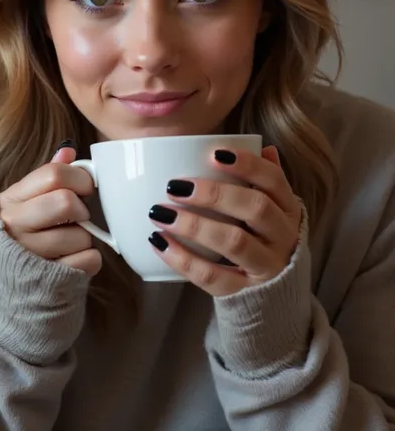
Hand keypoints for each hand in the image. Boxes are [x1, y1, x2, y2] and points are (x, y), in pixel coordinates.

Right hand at [0, 144, 101, 274]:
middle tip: (77, 218)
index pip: (53, 174)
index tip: (84, 189)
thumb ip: (48, 176)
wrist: (13, 290)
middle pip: (66, 202)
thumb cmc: (26, 236)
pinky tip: (72, 260)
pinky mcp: (49, 281)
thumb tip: (67, 150)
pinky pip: (89, 259)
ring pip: (80, 235)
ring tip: (69, 243)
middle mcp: (14, 225)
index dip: (79, 178)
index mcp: (11, 199)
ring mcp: (29, 255)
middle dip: (81, 210)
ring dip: (84, 238)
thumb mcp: (28, 203)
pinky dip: (89, 259)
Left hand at [148, 146, 301, 296]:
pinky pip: (213, 277)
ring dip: (194, 225)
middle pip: (255, 208)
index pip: (274, 180)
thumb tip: (262, 146)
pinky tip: (159, 243)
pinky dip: (183, 259)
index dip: (248, 165)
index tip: (214, 154)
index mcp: (288, 210)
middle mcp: (283, 237)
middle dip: (214, 193)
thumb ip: (267, 181)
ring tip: (159, 213)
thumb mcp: (275, 212)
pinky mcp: (244, 293)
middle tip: (175, 186)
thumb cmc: (266, 242)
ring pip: (234, 241)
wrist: (277, 300)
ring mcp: (266, 267)